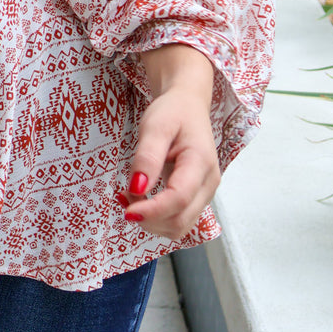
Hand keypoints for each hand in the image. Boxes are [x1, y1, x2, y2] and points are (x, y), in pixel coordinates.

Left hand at [118, 45, 219, 239]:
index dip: (152, 211)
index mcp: (200, 162)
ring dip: (152, 222)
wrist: (187, 105)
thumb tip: (137, 189)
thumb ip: (147, 157)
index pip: (179, 199)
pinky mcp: (196, 197)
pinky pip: (178, 219)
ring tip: (130, 197)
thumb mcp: (155, 126)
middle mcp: (208, 183)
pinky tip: (140, 201)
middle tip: (124, 198)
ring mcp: (205, 193)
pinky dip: (157, 218)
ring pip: (180, 226)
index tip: (126, 209)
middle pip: (181, 220)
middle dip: (149, 218)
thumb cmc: (172, 112)